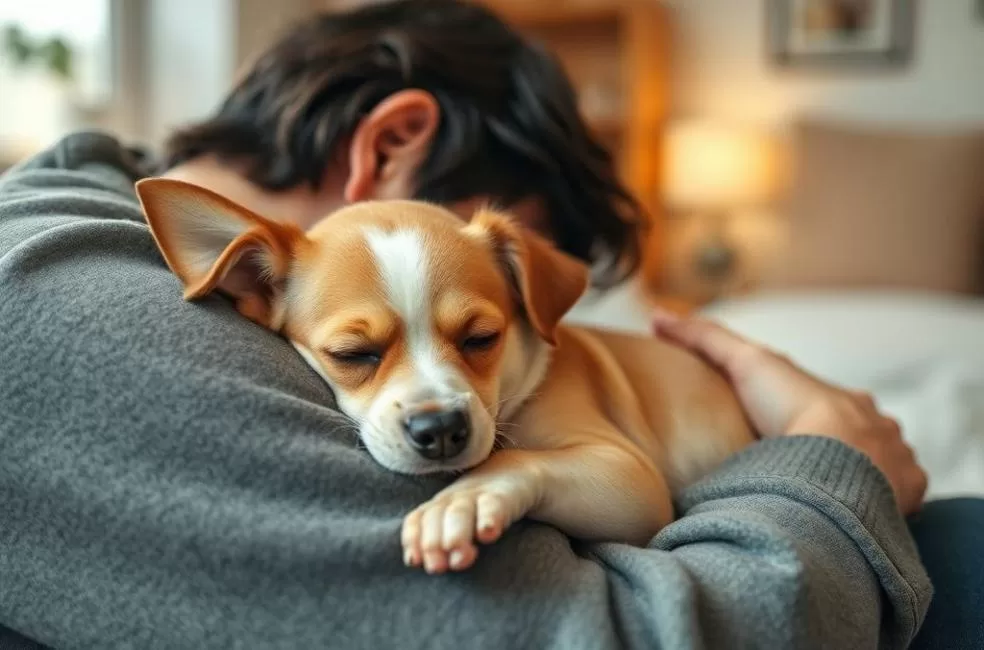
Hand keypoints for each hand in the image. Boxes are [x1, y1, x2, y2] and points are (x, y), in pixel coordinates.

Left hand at [402, 454, 540, 573]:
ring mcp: (479, 494)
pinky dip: (489, 518)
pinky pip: (493, 504)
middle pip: (435, 516)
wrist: (523, 472)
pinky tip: (488, 534)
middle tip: (438, 568)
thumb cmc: (487, 508)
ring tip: (460, 559)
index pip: (418, 519)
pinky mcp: (506, 494)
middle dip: (431, 543)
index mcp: (441, 506)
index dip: (413, 538)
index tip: (414, 561)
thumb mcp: (463, 523)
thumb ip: (445, 546)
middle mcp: (455, 499)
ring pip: (460, 511)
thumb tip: (422, 566)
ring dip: (456, 535)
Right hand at [652, 310, 927, 514]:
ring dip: (856, 477)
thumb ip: (706, 339)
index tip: (794, 419)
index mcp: (851, 402)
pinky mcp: (900, 501)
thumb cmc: (795, 407)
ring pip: (878, 471)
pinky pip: (891, 503)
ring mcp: (894, 468)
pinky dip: (875, 506)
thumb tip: (656, 315)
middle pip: (859, 437)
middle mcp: (879, 431)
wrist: (842, 456)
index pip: (832, 403)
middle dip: (840, 444)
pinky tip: (853, 515)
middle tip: (808, 462)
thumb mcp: (744, 362)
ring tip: (826, 495)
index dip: (814, 409)